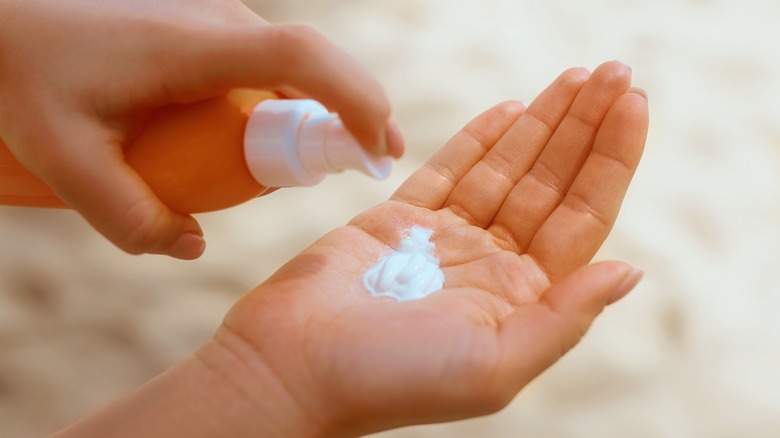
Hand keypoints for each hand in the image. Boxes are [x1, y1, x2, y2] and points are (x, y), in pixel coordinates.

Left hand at [0, 0, 401, 259]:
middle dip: (351, 118)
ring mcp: (218, 23)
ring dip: (317, 115)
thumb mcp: (66, 162)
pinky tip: (272, 138)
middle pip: (314, 68)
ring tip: (322, 161)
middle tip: (369, 167)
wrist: (4, 22)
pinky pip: (269, 69)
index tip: (376, 149)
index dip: (355, 99)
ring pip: (294, 70)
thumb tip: (194, 243)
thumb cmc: (27, 77)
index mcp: (194, 48)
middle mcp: (220, 24)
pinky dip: (287, 105)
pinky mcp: (212, 32)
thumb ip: (129, 219)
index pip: (302, 57)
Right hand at [213, 61, 648, 435]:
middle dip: (584, 127)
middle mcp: (490, 265)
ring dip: (541, 121)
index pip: (582, 217)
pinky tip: (510, 108)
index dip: (611, 159)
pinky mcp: (400, 219)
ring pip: (505, 169)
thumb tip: (630, 271)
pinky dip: (479, 138)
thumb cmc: (391, 379)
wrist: (294, 366)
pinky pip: (449, 169)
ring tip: (575, 78)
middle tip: (613, 72)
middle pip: (550, 183)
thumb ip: (565, 318)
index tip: (632, 104)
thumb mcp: (495, 366)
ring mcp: (445, 239)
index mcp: (520, 298)